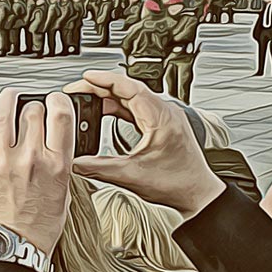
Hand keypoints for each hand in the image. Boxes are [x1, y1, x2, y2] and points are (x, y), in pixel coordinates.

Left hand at [0, 89, 74, 258]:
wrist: (13, 247)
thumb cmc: (38, 227)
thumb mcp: (63, 193)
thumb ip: (60, 165)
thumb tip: (56, 146)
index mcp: (57, 164)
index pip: (61, 115)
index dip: (58, 100)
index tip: (54, 100)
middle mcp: (31, 159)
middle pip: (32, 111)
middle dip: (32, 104)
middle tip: (30, 107)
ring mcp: (4, 162)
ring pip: (2, 115)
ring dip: (4, 100)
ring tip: (6, 96)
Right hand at [65, 70, 224, 218]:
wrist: (197, 194)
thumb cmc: (177, 184)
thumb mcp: (131, 176)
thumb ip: (98, 168)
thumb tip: (74, 162)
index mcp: (162, 120)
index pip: (131, 88)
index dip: (106, 80)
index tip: (86, 77)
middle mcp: (165, 113)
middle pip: (128, 89)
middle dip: (100, 87)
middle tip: (76, 90)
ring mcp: (164, 117)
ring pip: (131, 97)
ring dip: (107, 96)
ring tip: (84, 100)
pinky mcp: (160, 124)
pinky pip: (135, 107)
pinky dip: (117, 107)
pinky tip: (102, 111)